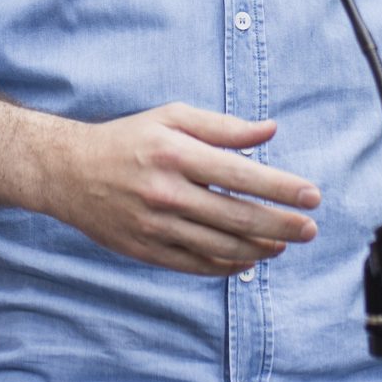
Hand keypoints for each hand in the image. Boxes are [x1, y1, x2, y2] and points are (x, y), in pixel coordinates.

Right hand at [62, 103, 319, 276]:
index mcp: (177, 155)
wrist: (68, 172)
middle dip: (282, 224)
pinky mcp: (147, 250)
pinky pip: (198, 264)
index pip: (242, 175)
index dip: (282, 188)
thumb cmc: (128, 139)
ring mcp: (157, 226)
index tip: (312, 196)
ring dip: (260, 248)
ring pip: (222, 246)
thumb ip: (223, 126)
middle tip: (310, 228)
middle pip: (238, 216)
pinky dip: (229, 265)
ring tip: (285, 243)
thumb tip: (269, 131)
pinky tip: (249, 258)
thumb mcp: (171, 117)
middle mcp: (168, 193)